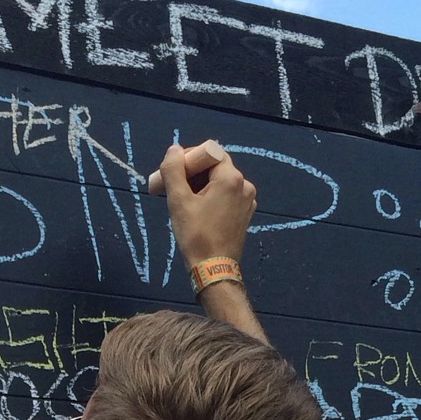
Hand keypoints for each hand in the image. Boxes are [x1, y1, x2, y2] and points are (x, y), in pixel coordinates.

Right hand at [148, 139, 256, 269]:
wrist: (214, 270)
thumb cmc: (196, 235)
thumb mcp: (179, 201)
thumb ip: (174, 170)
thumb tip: (174, 150)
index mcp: (231, 178)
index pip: (210, 152)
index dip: (189, 158)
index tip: (173, 173)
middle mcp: (245, 185)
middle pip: (215, 166)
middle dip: (193, 173)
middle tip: (172, 187)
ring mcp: (247, 200)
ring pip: (220, 182)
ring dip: (201, 186)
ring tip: (183, 201)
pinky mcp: (245, 214)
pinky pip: (227, 196)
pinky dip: (212, 197)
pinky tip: (198, 211)